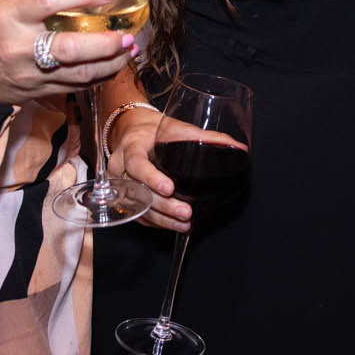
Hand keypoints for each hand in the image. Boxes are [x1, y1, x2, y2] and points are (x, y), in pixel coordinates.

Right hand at [0, 0, 134, 104]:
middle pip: (69, 47)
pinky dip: (99, 76)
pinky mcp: (37, 91)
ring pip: (78, 74)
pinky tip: (115, 65)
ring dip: (111, 63)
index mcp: (10, 15)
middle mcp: (20, 46)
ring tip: (130, 50)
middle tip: (128, 34)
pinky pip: (75, 87)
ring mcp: (30, 73)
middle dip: (105, 43)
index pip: (49, 2)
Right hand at [107, 108, 193, 231]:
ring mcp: (119, 185)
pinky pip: (138, 214)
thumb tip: (234, 146)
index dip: (151, 178)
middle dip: (163, 205)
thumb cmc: (155, 132)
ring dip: (162, 218)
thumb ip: (205, 137)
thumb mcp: (177, 128)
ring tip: (184, 223)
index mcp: (131, 146)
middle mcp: (120, 167)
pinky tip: (173, 225)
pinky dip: (157, 222)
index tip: (169, 188)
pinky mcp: (125, 198)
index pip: (136, 163)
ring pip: (137, 207)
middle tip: (185, 212)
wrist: (134, 134)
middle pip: (138, 191)